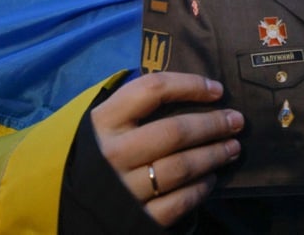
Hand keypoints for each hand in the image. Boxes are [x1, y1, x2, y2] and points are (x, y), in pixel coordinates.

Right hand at [89, 72, 243, 226]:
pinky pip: (179, 202)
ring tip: (232, 148)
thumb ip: (134, 107)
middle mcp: (112, 154)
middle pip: (174, 132)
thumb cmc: (95, 156)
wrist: (68, 207)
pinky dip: (200, 189)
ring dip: (213, 155)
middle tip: (236, 121)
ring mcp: (124, 188)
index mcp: (103, 122)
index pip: (152, 90)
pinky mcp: (137, 219)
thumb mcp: (102, 125)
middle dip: (212, 125)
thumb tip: (189, 92)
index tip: (217, 90)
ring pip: (181, 167)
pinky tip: (210, 180)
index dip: (190, 85)